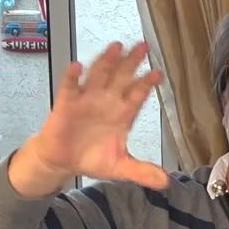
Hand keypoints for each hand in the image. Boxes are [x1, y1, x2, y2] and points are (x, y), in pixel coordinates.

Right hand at [10, 42, 167, 196]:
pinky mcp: (67, 103)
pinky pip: (69, 86)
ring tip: (116, 48)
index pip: (137, 95)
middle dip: (132, 62)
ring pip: (98, 75)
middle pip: (121, 77)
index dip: (147, 84)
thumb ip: (142, 171)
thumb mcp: (120, 168)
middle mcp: (106, 102)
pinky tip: (77, 66)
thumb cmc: (92, 158)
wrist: (63, 161)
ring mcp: (87, 99)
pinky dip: (72, 76)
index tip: (158, 74)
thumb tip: (166, 182)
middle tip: (143, 46)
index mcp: (122, 114)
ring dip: (106, 61)